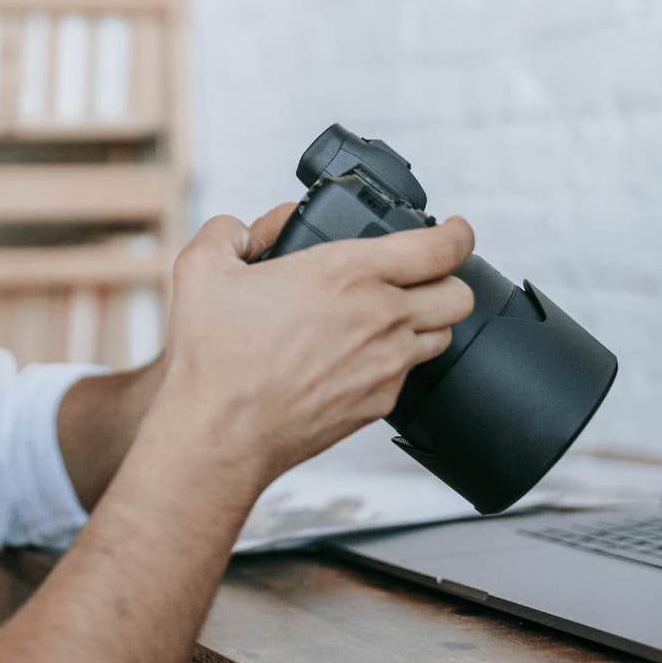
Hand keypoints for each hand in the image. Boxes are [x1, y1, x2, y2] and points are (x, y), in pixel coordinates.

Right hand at [154, 202, 475, 490]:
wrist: (220, 433)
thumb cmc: (214, 357)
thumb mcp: (202, 267)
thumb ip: (231, 231)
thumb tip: (252, 229)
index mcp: (347, 272)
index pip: (440, 246)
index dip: (457, 233)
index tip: (455, 230)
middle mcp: (379, 317)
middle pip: (459, 293)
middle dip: (449, 277)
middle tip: (424, 274)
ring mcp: (385, 364)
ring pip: (442, 335)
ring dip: (427, 319)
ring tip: (394, 314)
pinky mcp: (379, 403)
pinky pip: (409, 373)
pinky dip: (396, 360)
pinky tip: (362, 356)